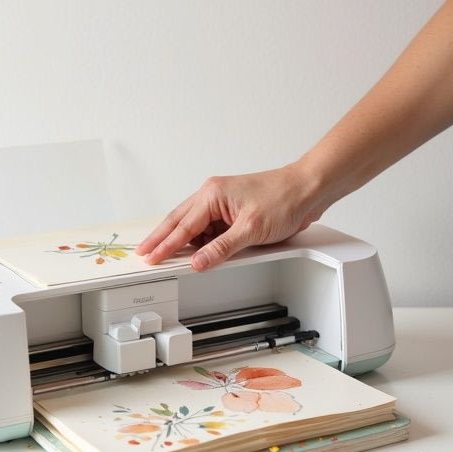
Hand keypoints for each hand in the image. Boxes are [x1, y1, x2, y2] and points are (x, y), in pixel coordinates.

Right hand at [135, 164, 326, 270]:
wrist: (308, 189)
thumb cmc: (283, 199)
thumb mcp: (250, 230)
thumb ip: (221, 249)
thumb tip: (198, 262)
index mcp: (212, 194)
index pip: (182, 226)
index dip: (165, 244)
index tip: (151, 257)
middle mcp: (213, 196)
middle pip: (179, 221)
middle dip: (161, 238)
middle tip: (145, 252)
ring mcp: (223, 204)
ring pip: (193, 225)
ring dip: (181, 240)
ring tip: (164, 255)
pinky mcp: (233, 212)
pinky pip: (209, 228)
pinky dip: (201, 241)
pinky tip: (197, 252)